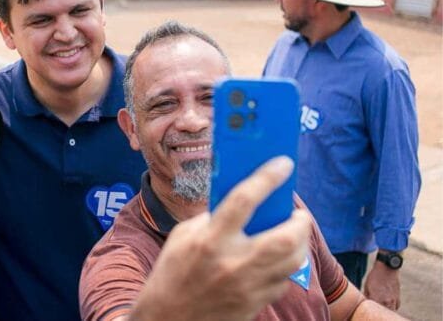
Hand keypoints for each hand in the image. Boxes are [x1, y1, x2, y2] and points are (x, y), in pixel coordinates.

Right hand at [130, 157, 311, 320]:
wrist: (169, 319)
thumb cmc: (172, 272)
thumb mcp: (183, 236)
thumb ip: (211, 218)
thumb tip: (240, 202)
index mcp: (209, 240)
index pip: (244, 200)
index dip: (267, 177)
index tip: (283, 163)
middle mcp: (232, 263)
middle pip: (285, 238)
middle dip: (300, 221)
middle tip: (298, 214)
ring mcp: (247, 286)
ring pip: (293, 260)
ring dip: (299, 243)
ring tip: (293, 234)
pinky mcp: (255, 304)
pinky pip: (283, 280)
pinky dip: (284, 266)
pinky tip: (276, 259)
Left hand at [363, 260, 400, 309]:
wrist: (387, 268)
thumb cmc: (375, 276)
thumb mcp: (366, 285)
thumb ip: (367, 296)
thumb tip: (365, 301)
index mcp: (376, 299)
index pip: (372, 310)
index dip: (369, 309)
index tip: (367, 307)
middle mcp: (386, 301)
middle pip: (382, 312)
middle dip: (378, 311)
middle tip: (374, 308)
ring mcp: (393, 300)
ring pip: (390, 311)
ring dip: (385, 310)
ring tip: (381, 307)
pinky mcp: (398, 298)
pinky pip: (395, 307)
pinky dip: (391, 307)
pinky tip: (387, 304)